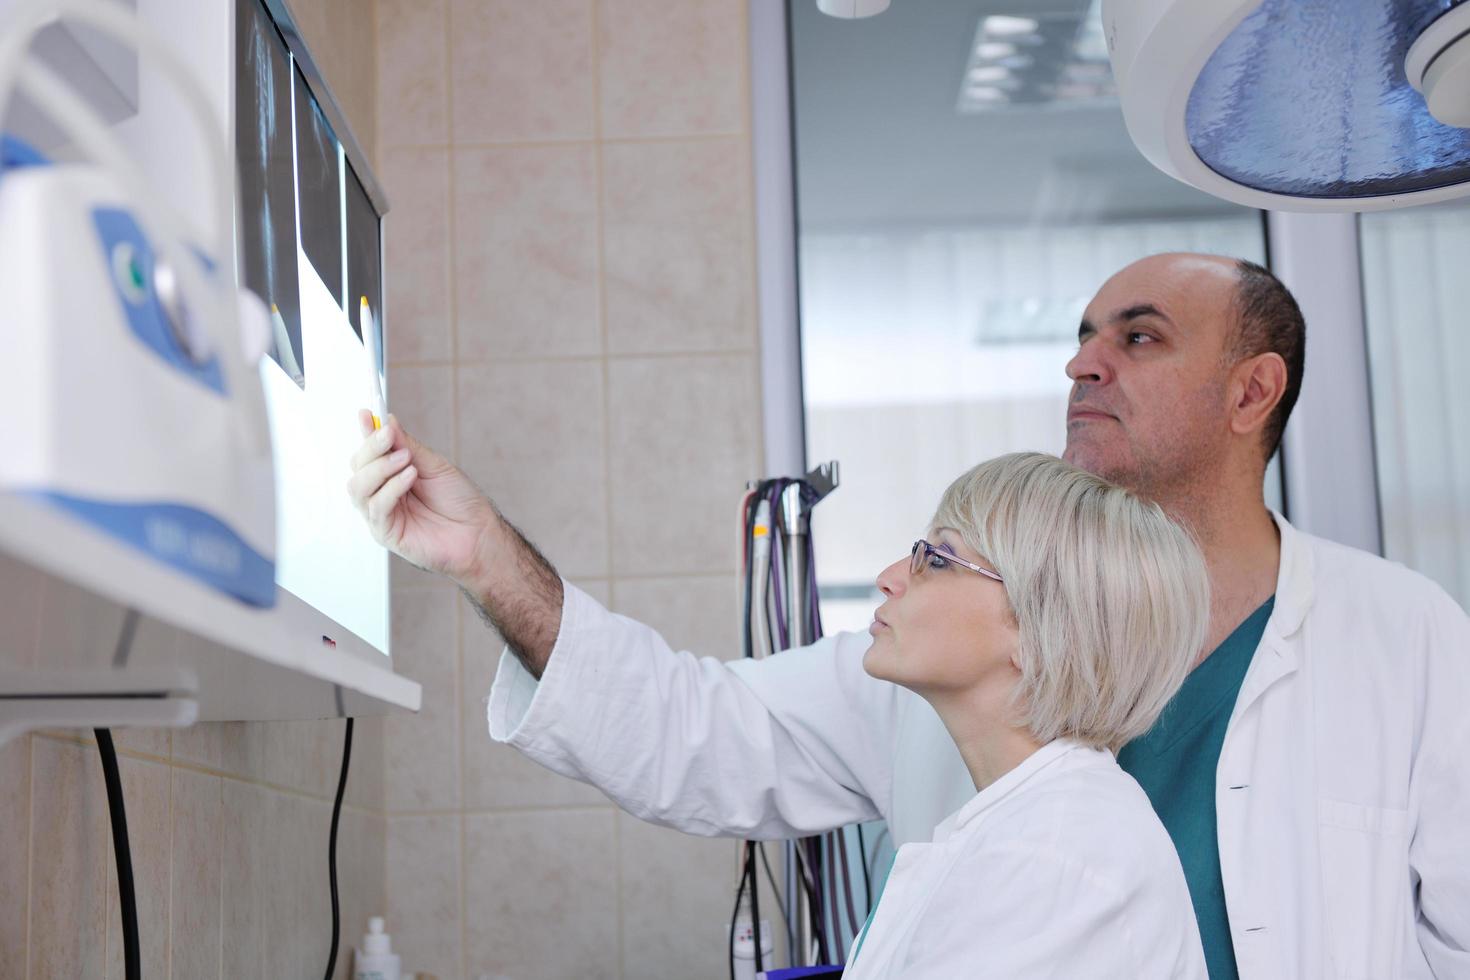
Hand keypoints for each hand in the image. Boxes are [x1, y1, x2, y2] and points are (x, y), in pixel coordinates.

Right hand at [346, 410, 495, 583]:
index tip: (366, 412)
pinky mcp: (385, 533)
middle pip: (358, 467)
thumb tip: (387, 421)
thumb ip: (408, 446)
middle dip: (371, 448)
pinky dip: (391, 488)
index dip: (366, 433)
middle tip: (389, 436)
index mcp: (390, 476)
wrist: (478, 532)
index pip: (369, 452)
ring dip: (380, 468)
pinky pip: (377, 507)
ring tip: (406, 458)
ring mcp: (380, 514)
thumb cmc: (459, 500)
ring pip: (358, 486)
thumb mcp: (435, 465)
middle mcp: (380, 493)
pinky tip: (410, 476)